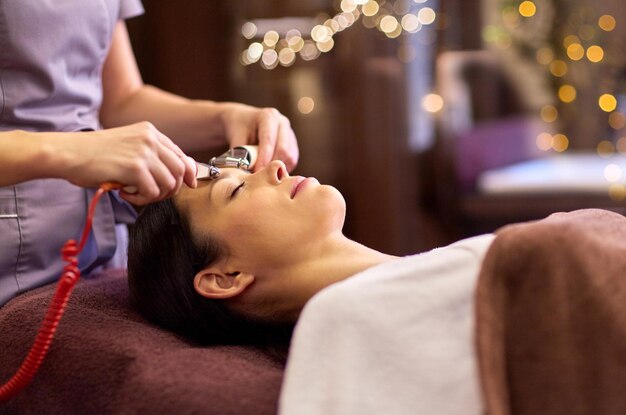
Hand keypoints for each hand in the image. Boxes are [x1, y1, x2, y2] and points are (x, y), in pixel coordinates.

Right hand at [60, 122, 196, 204]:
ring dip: (154, 195)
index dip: (188, 173)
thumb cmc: (93, 154)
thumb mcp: (128, 147)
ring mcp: (144, 152)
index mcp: (150, 131)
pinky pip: (153, 192)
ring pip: (169, 184)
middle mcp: (150, 138)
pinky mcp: (135, 168)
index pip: (181, 155)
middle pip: (180, 171)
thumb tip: (180, 175)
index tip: (188, 185)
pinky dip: (141, 199)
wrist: (66, 153)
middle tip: (150, 194)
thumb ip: (152, 156)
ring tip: (133, 193)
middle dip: (171, 189)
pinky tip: (124, 192)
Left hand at [219, 103, 298, 171]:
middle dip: (272, 165)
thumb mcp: (236, 138)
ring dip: (278, 169)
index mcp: (268, 116)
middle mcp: (282, 123)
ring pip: (290, 157)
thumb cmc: (239, 129)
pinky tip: (271, 172)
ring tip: (264, 175)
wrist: (243, 122)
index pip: (268, 140)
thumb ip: (241, 155)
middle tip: (260, 178)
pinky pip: (291, 161)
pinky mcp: (293, 145)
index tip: (257, 172)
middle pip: (283, 149)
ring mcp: (290, 133)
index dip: (264, 158)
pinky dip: (282, 169)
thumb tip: (245, 174)